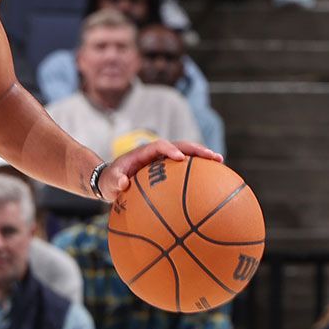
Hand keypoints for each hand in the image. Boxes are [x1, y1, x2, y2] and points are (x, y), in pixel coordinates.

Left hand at [96, 138, 221, 201]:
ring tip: (220, 161)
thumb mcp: (108, 183)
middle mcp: (155, 153)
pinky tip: (213, 179)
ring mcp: (163, 160)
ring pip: (186, 153)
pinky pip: (184, 167)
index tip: (180, 158)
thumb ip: (114, 181)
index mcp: (142, 153)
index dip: (170, 149)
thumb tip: (122, 183)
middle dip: (196, 149)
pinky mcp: (167, 168)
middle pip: (179, 146)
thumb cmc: (108, 182)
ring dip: (202, 156)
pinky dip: (198, 169)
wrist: (110, 181)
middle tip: (213, 156)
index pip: (159, 146)